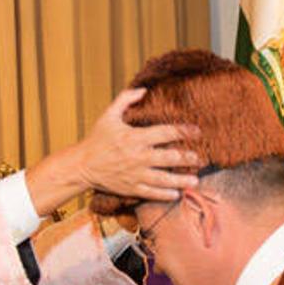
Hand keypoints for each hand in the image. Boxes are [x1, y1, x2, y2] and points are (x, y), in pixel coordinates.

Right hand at [76, 88, 201, 199]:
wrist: (83, 165)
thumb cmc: (97, 139)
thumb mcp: (108, 115)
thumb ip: (125, 100)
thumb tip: (144, 90)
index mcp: (134, 138)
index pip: (165, 133)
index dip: (183, 131)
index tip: (196, 131)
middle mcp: (137, 157)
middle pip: (169, 158)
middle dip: (187, 158)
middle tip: (201, 158)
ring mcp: (135, 174)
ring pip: (163, 179)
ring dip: (181, 180)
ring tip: (195, 181)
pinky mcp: (131, 188)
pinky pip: (151, 193)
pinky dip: (165, 194)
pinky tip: (177, 193)